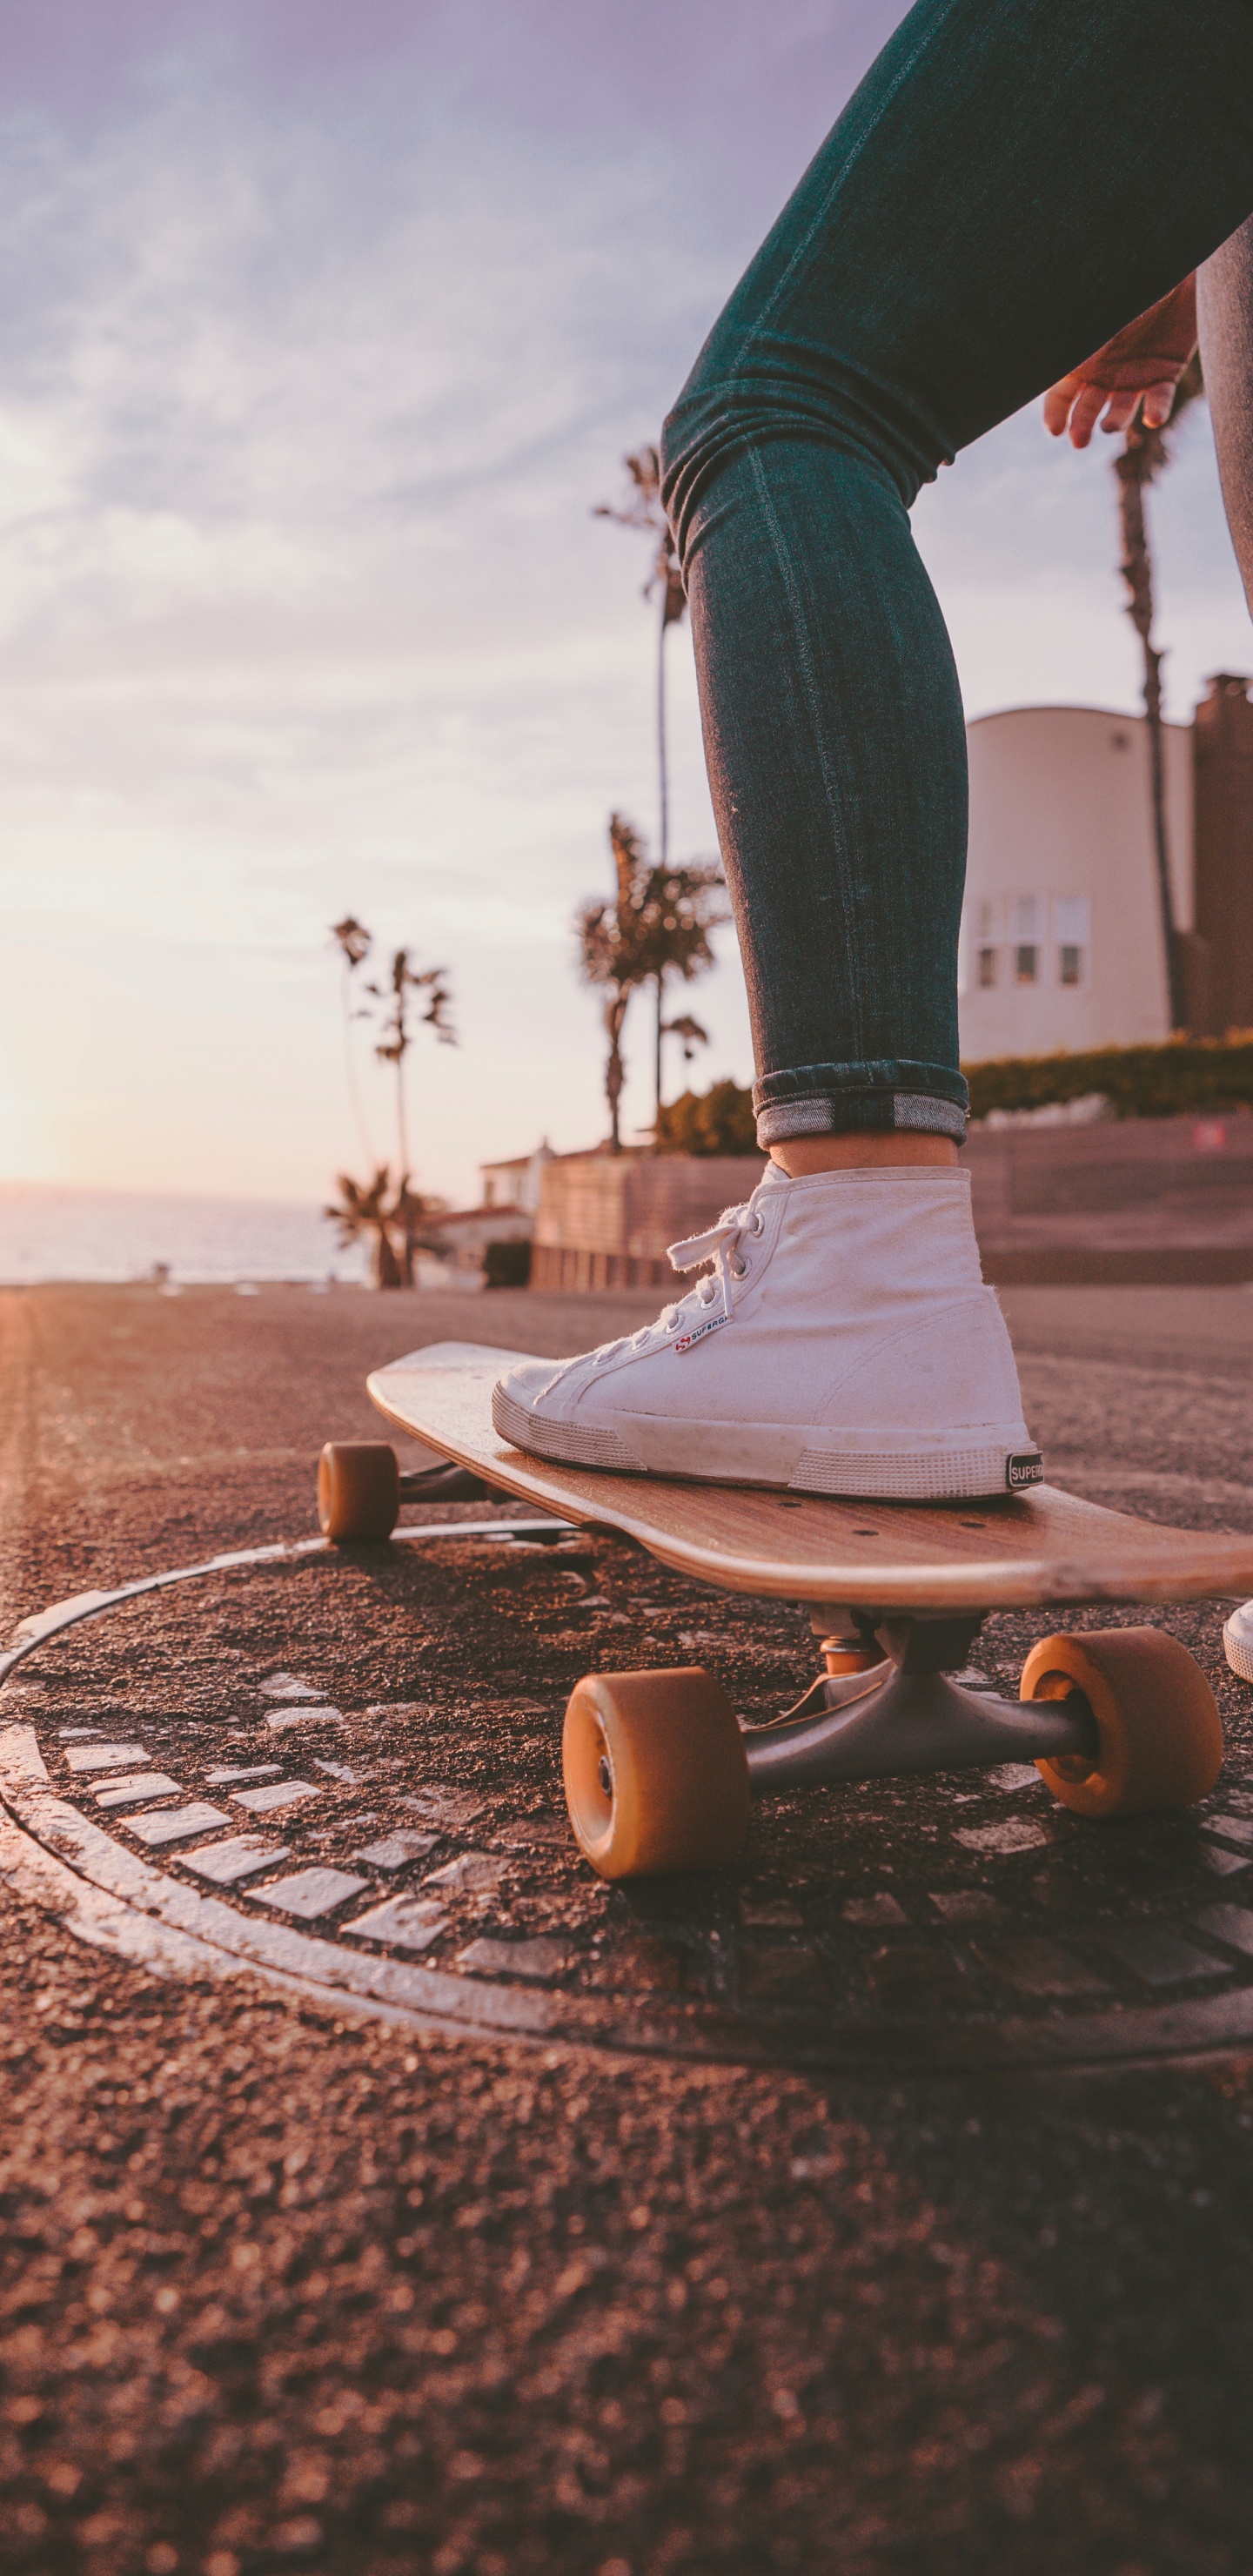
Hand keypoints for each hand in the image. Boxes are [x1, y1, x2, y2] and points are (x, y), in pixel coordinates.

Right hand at [1043, 273, 1196, 447]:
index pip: (1062, 393)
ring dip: (1114, 423)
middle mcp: (1107, 372)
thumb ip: (1080, 333)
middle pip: (1087, 409)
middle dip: (1081, 427)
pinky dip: (1156, 411)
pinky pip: (1159, 401)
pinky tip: (1153, 418)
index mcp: (1084, 357)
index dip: (1056, 413)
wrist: (1177, 270)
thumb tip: (1048, 354)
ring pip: (1121, 411)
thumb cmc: (1135, 283)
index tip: (1055, 430)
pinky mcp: (1166, 375)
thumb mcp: (1101, 309)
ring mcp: (1136, 375)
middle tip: (1080, 441)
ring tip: (1109, 426)